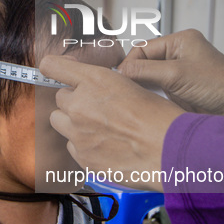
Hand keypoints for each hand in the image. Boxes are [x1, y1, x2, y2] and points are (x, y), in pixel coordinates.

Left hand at [39, 56, 184, 191]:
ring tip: (100, 128)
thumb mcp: (132, 85)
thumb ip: (104, 84)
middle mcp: (81, 105)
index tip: (53, 70)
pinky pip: (72, 147)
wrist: (170, 150)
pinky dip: (84, 146)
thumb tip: (91, 86)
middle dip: (74, 102)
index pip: (53, 66)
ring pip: (60, 123)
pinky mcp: (83, 157)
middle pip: (60, 99)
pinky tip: (106, 146)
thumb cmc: (160, 118)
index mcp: (95, 81)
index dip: (53, 68)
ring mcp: (79, 133)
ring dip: (74, 123)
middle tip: (97, 108)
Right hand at [118, 29, 223, 116]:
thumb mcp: (177, 75)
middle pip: (144, 63)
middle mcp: (178, 54)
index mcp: (179, 41)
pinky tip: (149, 105)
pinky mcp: (180, 90)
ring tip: (137, 98)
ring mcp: (179, 73)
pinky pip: (157, 92)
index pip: (142, 49)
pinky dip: (152, 98)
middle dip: (135, 76)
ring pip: (149, 79)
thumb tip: (120, 71)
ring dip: (144, 89)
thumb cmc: (221, 85)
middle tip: (125, 90)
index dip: (129, 64)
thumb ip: (145, 71)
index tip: (120, 80)